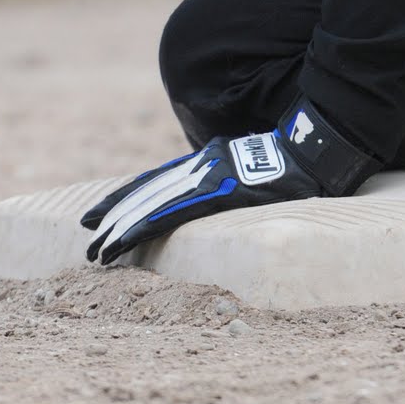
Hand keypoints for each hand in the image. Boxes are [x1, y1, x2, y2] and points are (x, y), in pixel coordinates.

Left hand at [82, 104, 379, 265]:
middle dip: (113, 216)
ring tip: (98, 253)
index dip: (122, 197)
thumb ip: (228, 181)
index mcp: (207, 161)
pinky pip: (175, 211)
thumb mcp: (253, 171)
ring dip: (122, 229)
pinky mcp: (220, 190)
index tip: (95, 217)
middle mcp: (201, 165)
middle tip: (86, 240)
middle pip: (147, 191)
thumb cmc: (295, 166)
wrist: (318, 149)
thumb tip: (215, 197)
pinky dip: (146, 225)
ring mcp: (209, 176)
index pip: (155, 180)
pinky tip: (126, 240)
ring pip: (153, 203)